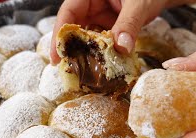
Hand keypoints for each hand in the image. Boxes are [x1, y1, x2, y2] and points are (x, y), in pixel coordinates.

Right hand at [50, 0, 195, 64]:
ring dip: (85, 54)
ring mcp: (99, 17)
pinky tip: (100, 66)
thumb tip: (121, 48)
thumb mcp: (138, 4)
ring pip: (86, 37)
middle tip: (68, 69)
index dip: (59, 34)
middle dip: (70, 48)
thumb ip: (129, 23)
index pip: (68, 13)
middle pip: (73, 27)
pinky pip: (100, 42)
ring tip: (82, 72)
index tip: (56, 56)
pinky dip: (100, 54)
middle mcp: (90, 6)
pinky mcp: (108, 27)